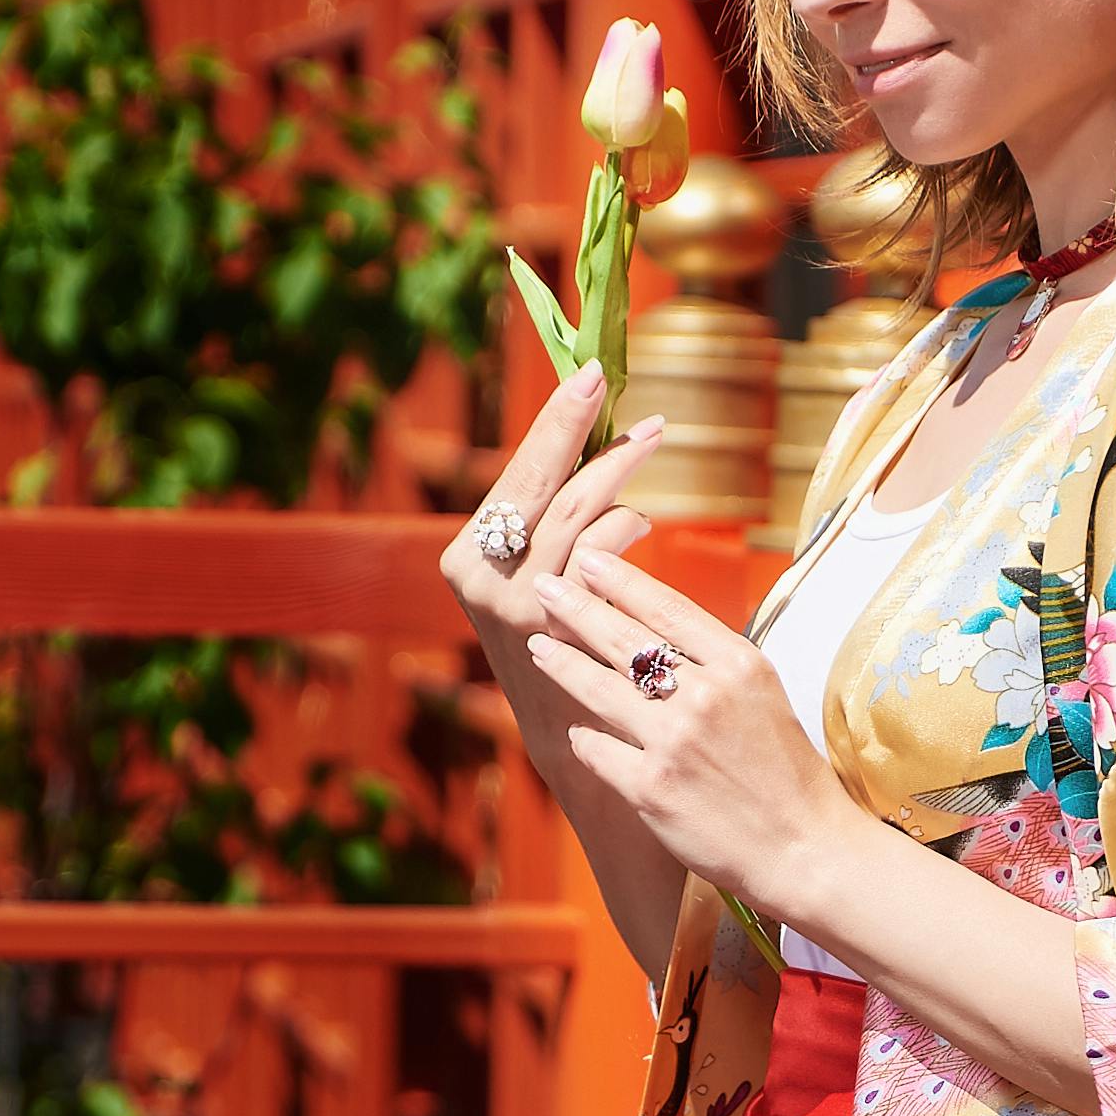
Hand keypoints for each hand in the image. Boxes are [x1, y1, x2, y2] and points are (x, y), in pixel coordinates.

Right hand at [439, 361, 664, 715]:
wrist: (578, 742)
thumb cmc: (565, 650)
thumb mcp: (536, 584)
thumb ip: (551, 523)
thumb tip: (589, 435)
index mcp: (467, 558)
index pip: (518, 473)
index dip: (556, 420)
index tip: (589, 374)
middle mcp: (482, 578)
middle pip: (543, 478)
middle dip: (581, 423)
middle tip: (615, 379)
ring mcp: (518, 605)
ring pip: (580, 509)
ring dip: (619, 471)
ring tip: (647, 441)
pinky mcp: (560, 626)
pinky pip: (603, 550)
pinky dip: (625, 525)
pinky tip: (638, 523)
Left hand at [522, 541, 867, 924]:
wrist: (804, 848)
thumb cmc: (786, 772)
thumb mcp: (765, 696)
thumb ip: (715, 661)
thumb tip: (655, 630)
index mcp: (740, 665)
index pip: (667, 608)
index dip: (620, 581)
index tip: (587, 560)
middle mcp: (705, 695)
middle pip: (624, 639)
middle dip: (575, 608)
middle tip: (544, 586)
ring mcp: (674, 742)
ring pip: (598, 688)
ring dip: (562, 663)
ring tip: (537, 646)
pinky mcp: (650, 788)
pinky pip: (597, 748)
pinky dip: (584, 737)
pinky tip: (577, 730)